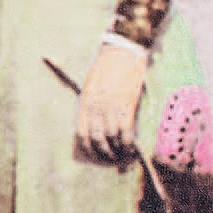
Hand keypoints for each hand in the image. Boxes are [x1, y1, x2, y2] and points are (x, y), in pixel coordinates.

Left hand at [76, 42, 148, 162]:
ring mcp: (111, 108)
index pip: (81, 132)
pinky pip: (126, 131)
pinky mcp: (127, 106)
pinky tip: (130, 148)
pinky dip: (128, 143)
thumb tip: (96, 121)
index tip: (93, 153)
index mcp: (84, 102)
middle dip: (103, 152)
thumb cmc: (106, 67)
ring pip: (112, 137)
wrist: (121, 53)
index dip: (88, 146)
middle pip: (97, 138)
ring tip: (121, 156)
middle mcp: (95, 108)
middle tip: (109, 159)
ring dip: (116, 150)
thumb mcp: (90, 85)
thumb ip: (91, 103)